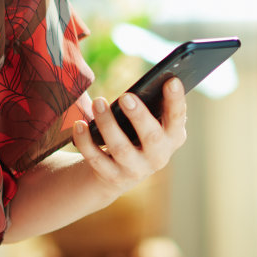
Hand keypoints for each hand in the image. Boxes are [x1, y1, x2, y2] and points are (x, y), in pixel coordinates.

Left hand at [70, 77, 187, 195]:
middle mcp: (158, 156)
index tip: (171, 80)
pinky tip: (79, 124)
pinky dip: (85, 140)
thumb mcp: (150, 124)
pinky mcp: (112, 176)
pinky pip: (96, 158)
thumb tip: (144, 85)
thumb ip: (151, 107)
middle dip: (139, 116)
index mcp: (172, 137)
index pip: (177, 118)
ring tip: (98, 102)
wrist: (119, 174)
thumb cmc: (138, 136)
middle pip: (151, 137)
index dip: (176, 101)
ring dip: (108, 123)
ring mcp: (135, 169)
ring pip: (120, 147)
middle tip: (126, 97)